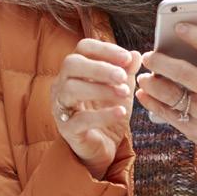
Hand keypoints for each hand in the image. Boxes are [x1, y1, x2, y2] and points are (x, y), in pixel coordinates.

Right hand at [51, 39, 141, 178]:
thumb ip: (127, 71)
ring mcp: (61, 106)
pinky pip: (80, 119)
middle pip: (72, 64)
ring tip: (124, 94)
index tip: (127, 58)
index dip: (105, 49)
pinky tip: (120, 112)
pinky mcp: (66, 129)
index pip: (83, 48)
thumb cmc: (108, 112)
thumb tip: (135, 55)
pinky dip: (102, 115)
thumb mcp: (122, 89)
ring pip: (71, 89)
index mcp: (75, 70)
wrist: (103, 147)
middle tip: (122, 77)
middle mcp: (62, 84)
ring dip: (100, 89)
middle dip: (100, 68)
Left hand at [135, 25, 196, 164]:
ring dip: (153, 84)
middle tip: (148, 55)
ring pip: (172, 96)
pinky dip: (152, 103)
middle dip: (162, 62)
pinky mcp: (194, 128)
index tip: (179, 26)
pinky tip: (143, 94)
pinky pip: (167, 115)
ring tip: (143, 76)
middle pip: (185, 73)